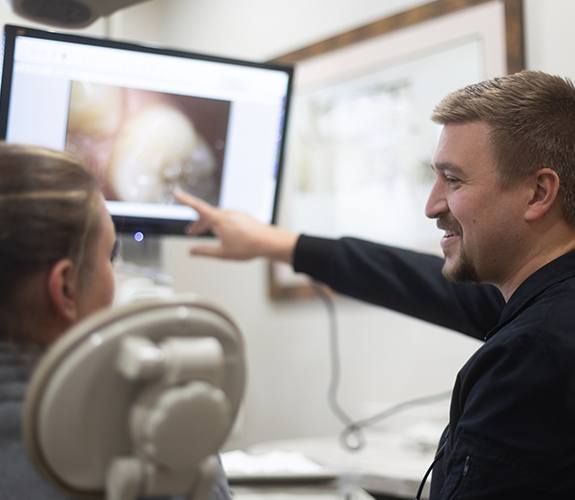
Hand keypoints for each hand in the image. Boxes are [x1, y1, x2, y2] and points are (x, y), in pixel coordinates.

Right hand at [174, 189, 297, 262]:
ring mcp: (236, 214)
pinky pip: (227, 218)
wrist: (270, 242)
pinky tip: (224, 234)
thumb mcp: (222, 253)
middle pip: (207, 215)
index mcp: (220, 220)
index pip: (198, 207)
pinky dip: (220, 224)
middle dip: (198, 224)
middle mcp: (227, 213)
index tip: (176, 192)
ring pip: (218, 217)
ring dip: (209, 225)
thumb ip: (204, 252)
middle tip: (190, 233)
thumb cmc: (247, 248)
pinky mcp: (243, 217)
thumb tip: (190, 251)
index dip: (185, 200)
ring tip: (207, 234)